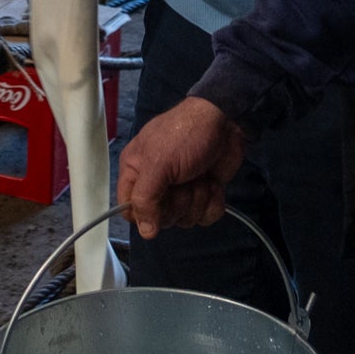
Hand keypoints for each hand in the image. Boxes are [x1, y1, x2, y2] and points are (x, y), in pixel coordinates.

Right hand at [119, 95, 245, 237]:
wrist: (225, 121)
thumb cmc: (185, 136)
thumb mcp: (158, 163)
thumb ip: (146, 198)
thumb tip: (145, 233)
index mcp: (136, 172)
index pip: (129, 210)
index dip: (143, 214)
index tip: (158, 205)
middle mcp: (156, 184)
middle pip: (160, 218)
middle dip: (178, 203)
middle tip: (184, 181)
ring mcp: (181, 191)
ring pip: (185, 219)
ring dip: (197, 199)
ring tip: (200, 176)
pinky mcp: (203, 194)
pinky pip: (205, 216)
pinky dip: (213, 202)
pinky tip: (213, 184)